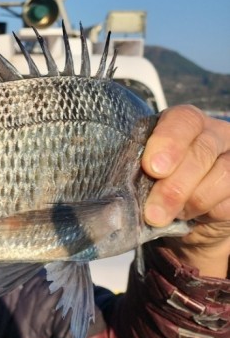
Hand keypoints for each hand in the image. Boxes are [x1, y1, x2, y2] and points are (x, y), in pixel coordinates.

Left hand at [143, 105, 229, 277]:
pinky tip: (187, 217)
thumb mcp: (142, 171)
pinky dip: (204, 212)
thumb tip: (118, 190)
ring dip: (188, 202)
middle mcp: (213, 134)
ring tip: (163, 217)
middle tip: (152, 212)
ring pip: (221, 175)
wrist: (186, 217)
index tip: (152, 168)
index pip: (183, 120)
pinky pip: (228, 201)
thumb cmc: (155, 184)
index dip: (168, 142)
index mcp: (183, 122)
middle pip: (201, 151)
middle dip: (174, 186)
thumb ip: (137, 170)